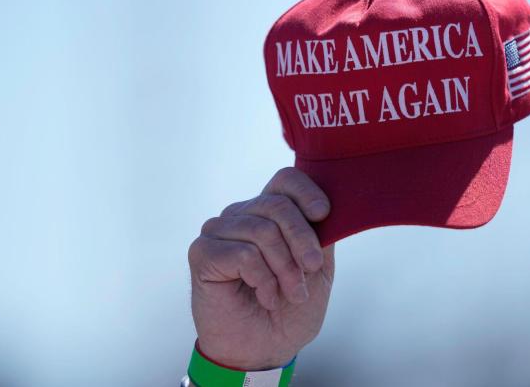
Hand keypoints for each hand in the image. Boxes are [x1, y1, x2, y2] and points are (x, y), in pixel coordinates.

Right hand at [188, 167, 333, 369]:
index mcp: (270, 213)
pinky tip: (263, 295)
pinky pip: (243, 253)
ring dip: (284, 268)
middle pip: (278, 205)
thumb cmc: (291, 309)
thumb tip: (326, 207)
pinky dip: (261, 279)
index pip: (285, 180)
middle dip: (302, 242)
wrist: (265, 350)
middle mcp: (242, 215)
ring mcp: (219, 231)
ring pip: (262, 231)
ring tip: (288, 293)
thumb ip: (321, 234)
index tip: (324, 214)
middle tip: (309, 272)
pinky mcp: (202, 252)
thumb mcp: (318, 268)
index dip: (307, 192)